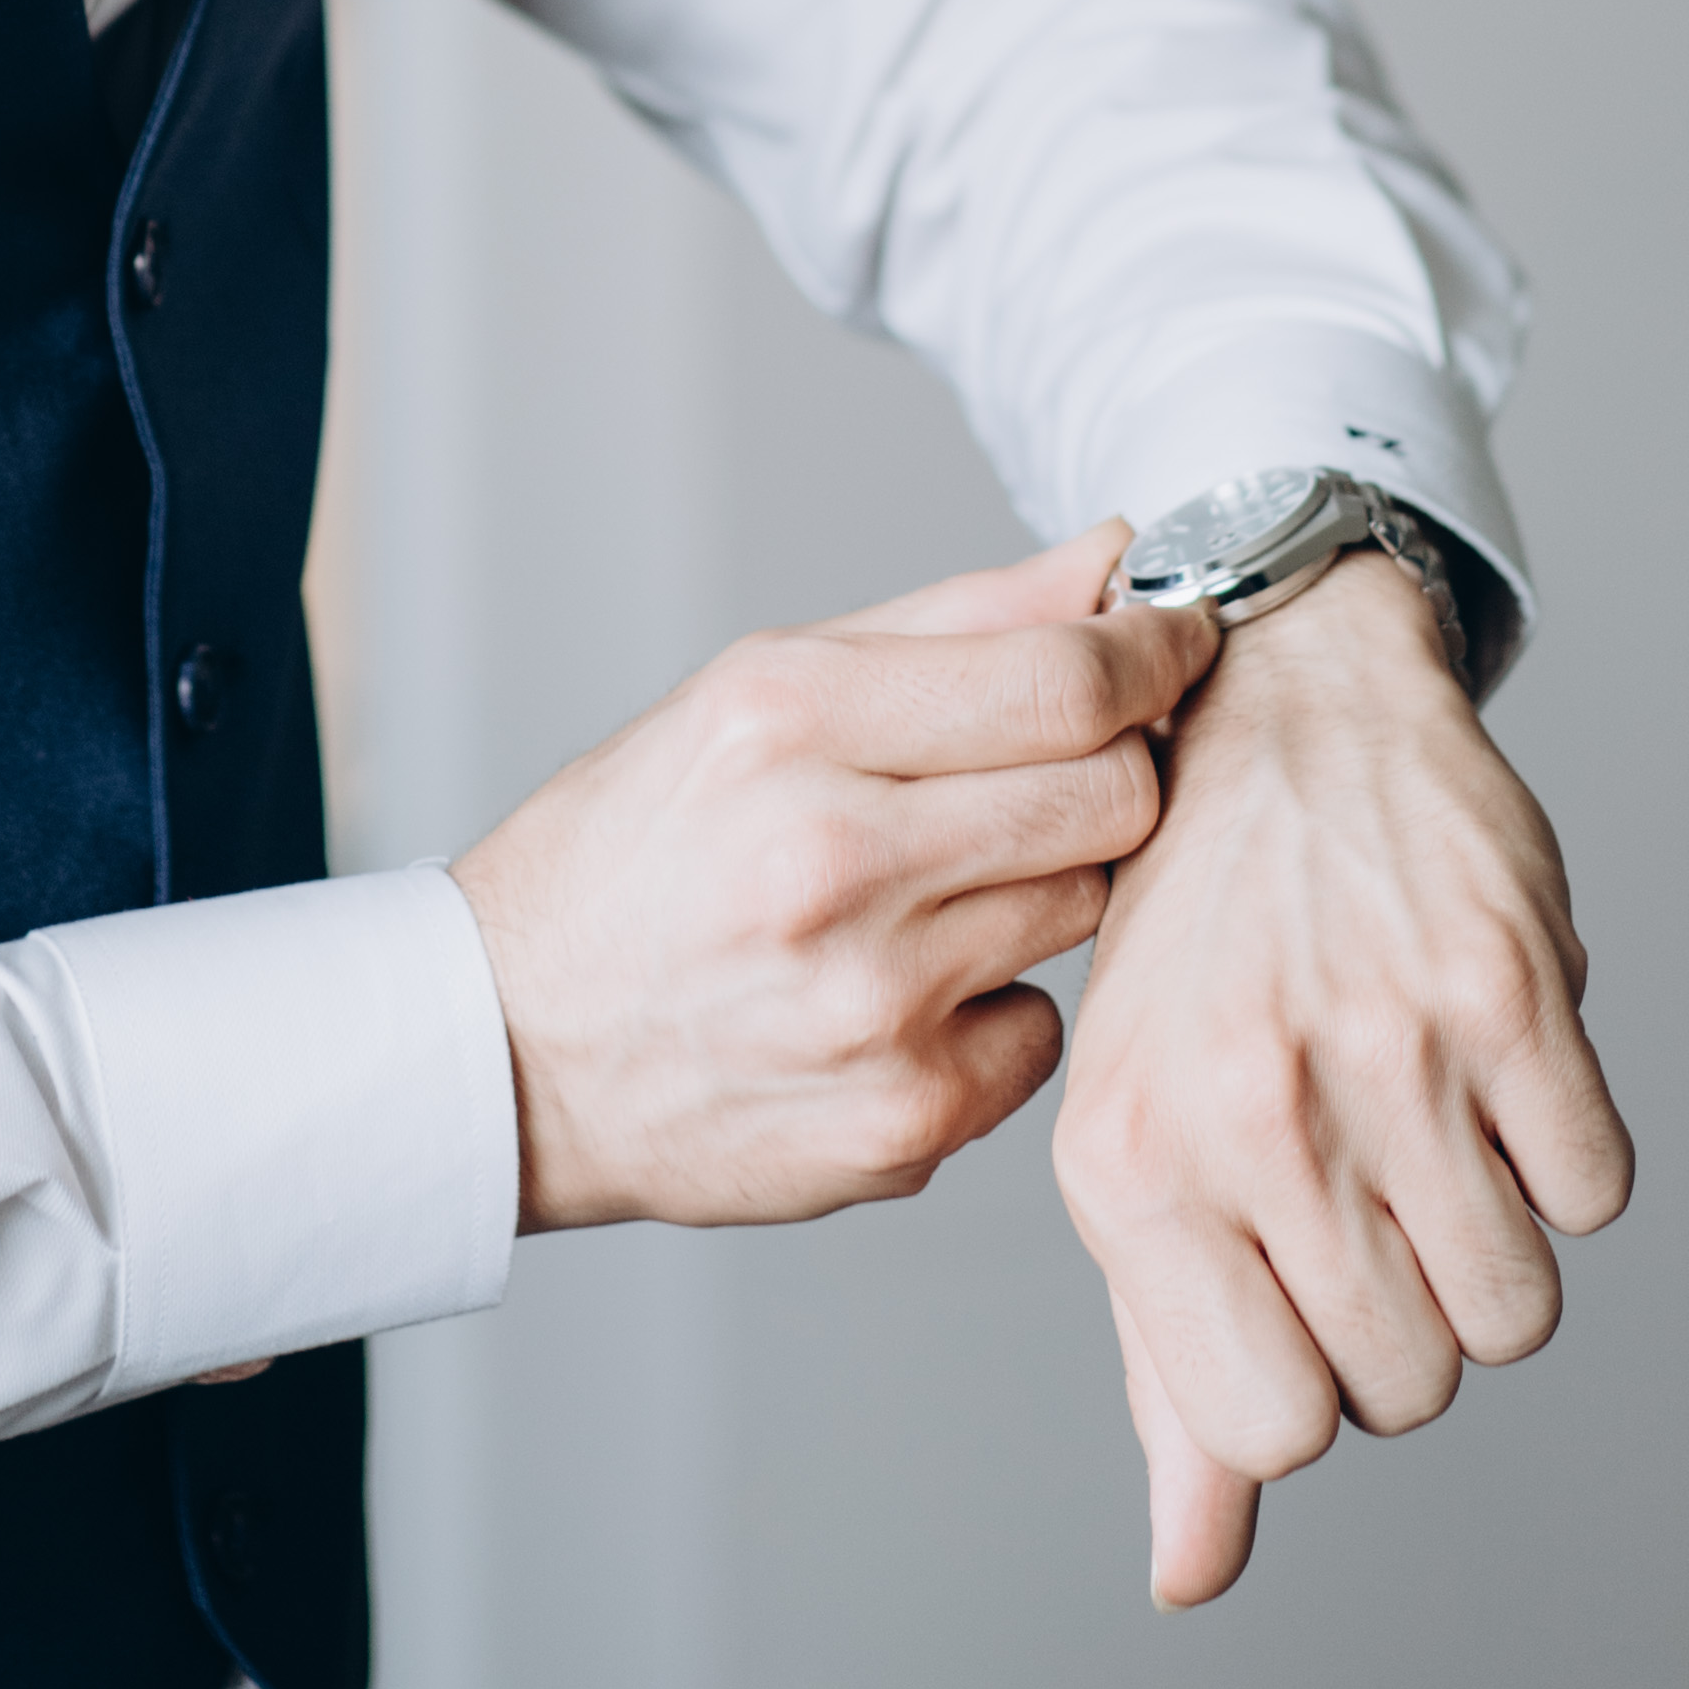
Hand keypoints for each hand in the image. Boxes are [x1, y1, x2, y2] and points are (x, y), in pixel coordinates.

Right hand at [454, 523, 1219, 1232]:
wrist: (510, 1045)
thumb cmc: (638, 851)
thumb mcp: (758, 687)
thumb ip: (956, 621)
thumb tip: (1117, 564)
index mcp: (789, 720)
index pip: (1066, 676)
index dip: (1155, 653)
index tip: (1177, 644)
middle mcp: (832, 859)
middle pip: (1112, 793)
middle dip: (1112, 769)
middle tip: (1057, 769)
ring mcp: (872, 1005)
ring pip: (1084, 909)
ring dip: (1042, 885)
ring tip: (936, 886)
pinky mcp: (903, 1123)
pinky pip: (1040, 1034)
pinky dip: (995, 1008)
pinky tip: (901, 994)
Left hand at [1054, 552, 1633, 1606]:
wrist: (1271, 709)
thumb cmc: (1194, 953)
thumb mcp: (1136, 1143)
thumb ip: (1168, 1369)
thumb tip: (1191, 1575)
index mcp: (1132, 1162)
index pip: (1272, 1434)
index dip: (1311, 1389)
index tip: (1296, 1296)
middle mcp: (1250, 1108)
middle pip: (1406, 1387)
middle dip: (1403, 1320)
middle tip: (1363, 1194)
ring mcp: (1385, 1044)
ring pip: (1513, 1310)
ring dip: (1490, 1250)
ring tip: (1422, 1136)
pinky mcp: (1511, 986)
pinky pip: (1594, 1193)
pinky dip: (1561, 1154)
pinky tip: (1485, 1067)